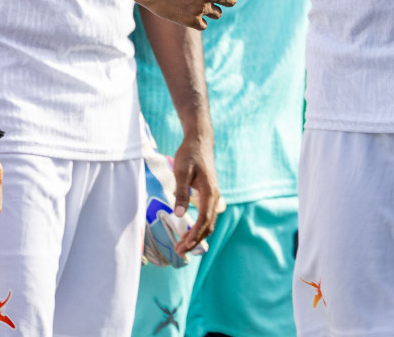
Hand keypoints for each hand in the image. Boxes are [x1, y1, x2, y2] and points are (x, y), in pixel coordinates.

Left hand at [171, 130, 220, 254]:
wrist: (200, 141)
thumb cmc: (190, 154)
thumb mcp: (181, 172)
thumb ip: (181, 193)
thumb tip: (179, 215)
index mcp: (210, 193)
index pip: (204, 221)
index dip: (194, 236)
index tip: (183, 247)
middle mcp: (215, 197)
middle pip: (208, 226)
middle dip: (195, 240)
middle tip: (179, 251)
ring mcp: (213, 196)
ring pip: (208, 222)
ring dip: (197, 235)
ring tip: (182, 245)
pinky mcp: (209, 195)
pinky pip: (207, 216)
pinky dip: (199, 227)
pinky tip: (188, 231)